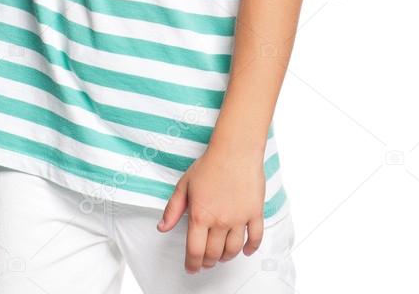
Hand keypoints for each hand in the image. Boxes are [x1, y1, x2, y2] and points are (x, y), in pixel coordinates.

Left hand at [156, 144, 265, 273]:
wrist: (235, 150)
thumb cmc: (210, 164)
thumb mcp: (184, 184)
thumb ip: (173, 209)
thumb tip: (162, 227)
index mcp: (200, 215)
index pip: (195, 250)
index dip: (192, 264)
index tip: (191, 268)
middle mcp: (220, 221)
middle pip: (214, 254)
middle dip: (208, 262)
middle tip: (205, 261)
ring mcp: (239, 219)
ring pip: (233, 250)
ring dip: (226, 257)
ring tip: (221, 256)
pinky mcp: (255, 213)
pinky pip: (255, 238)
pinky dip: (251, 248)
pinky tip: (246, 250)